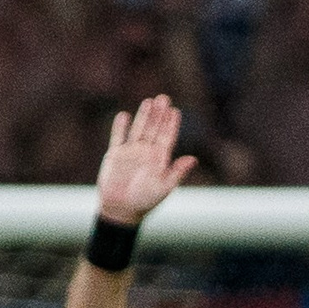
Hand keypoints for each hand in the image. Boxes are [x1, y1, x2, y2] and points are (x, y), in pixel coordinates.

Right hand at [96, 95, 195, 225]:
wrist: (122, 209)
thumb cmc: (146, 201)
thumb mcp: (164, 187)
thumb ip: (177, 172)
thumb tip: (193, 159)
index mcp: (160, 161)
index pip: (167, 138)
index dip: (171, 125)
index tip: (176, 111)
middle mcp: (146, 154)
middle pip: (154, 129)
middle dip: (159, 114)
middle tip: (164, 98)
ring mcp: (131, 153)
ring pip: (138, 130)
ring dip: (143, 116)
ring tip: (149, 101)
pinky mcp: (115, 154)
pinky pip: (118, 137)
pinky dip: (120, 127)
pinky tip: (124, 115)